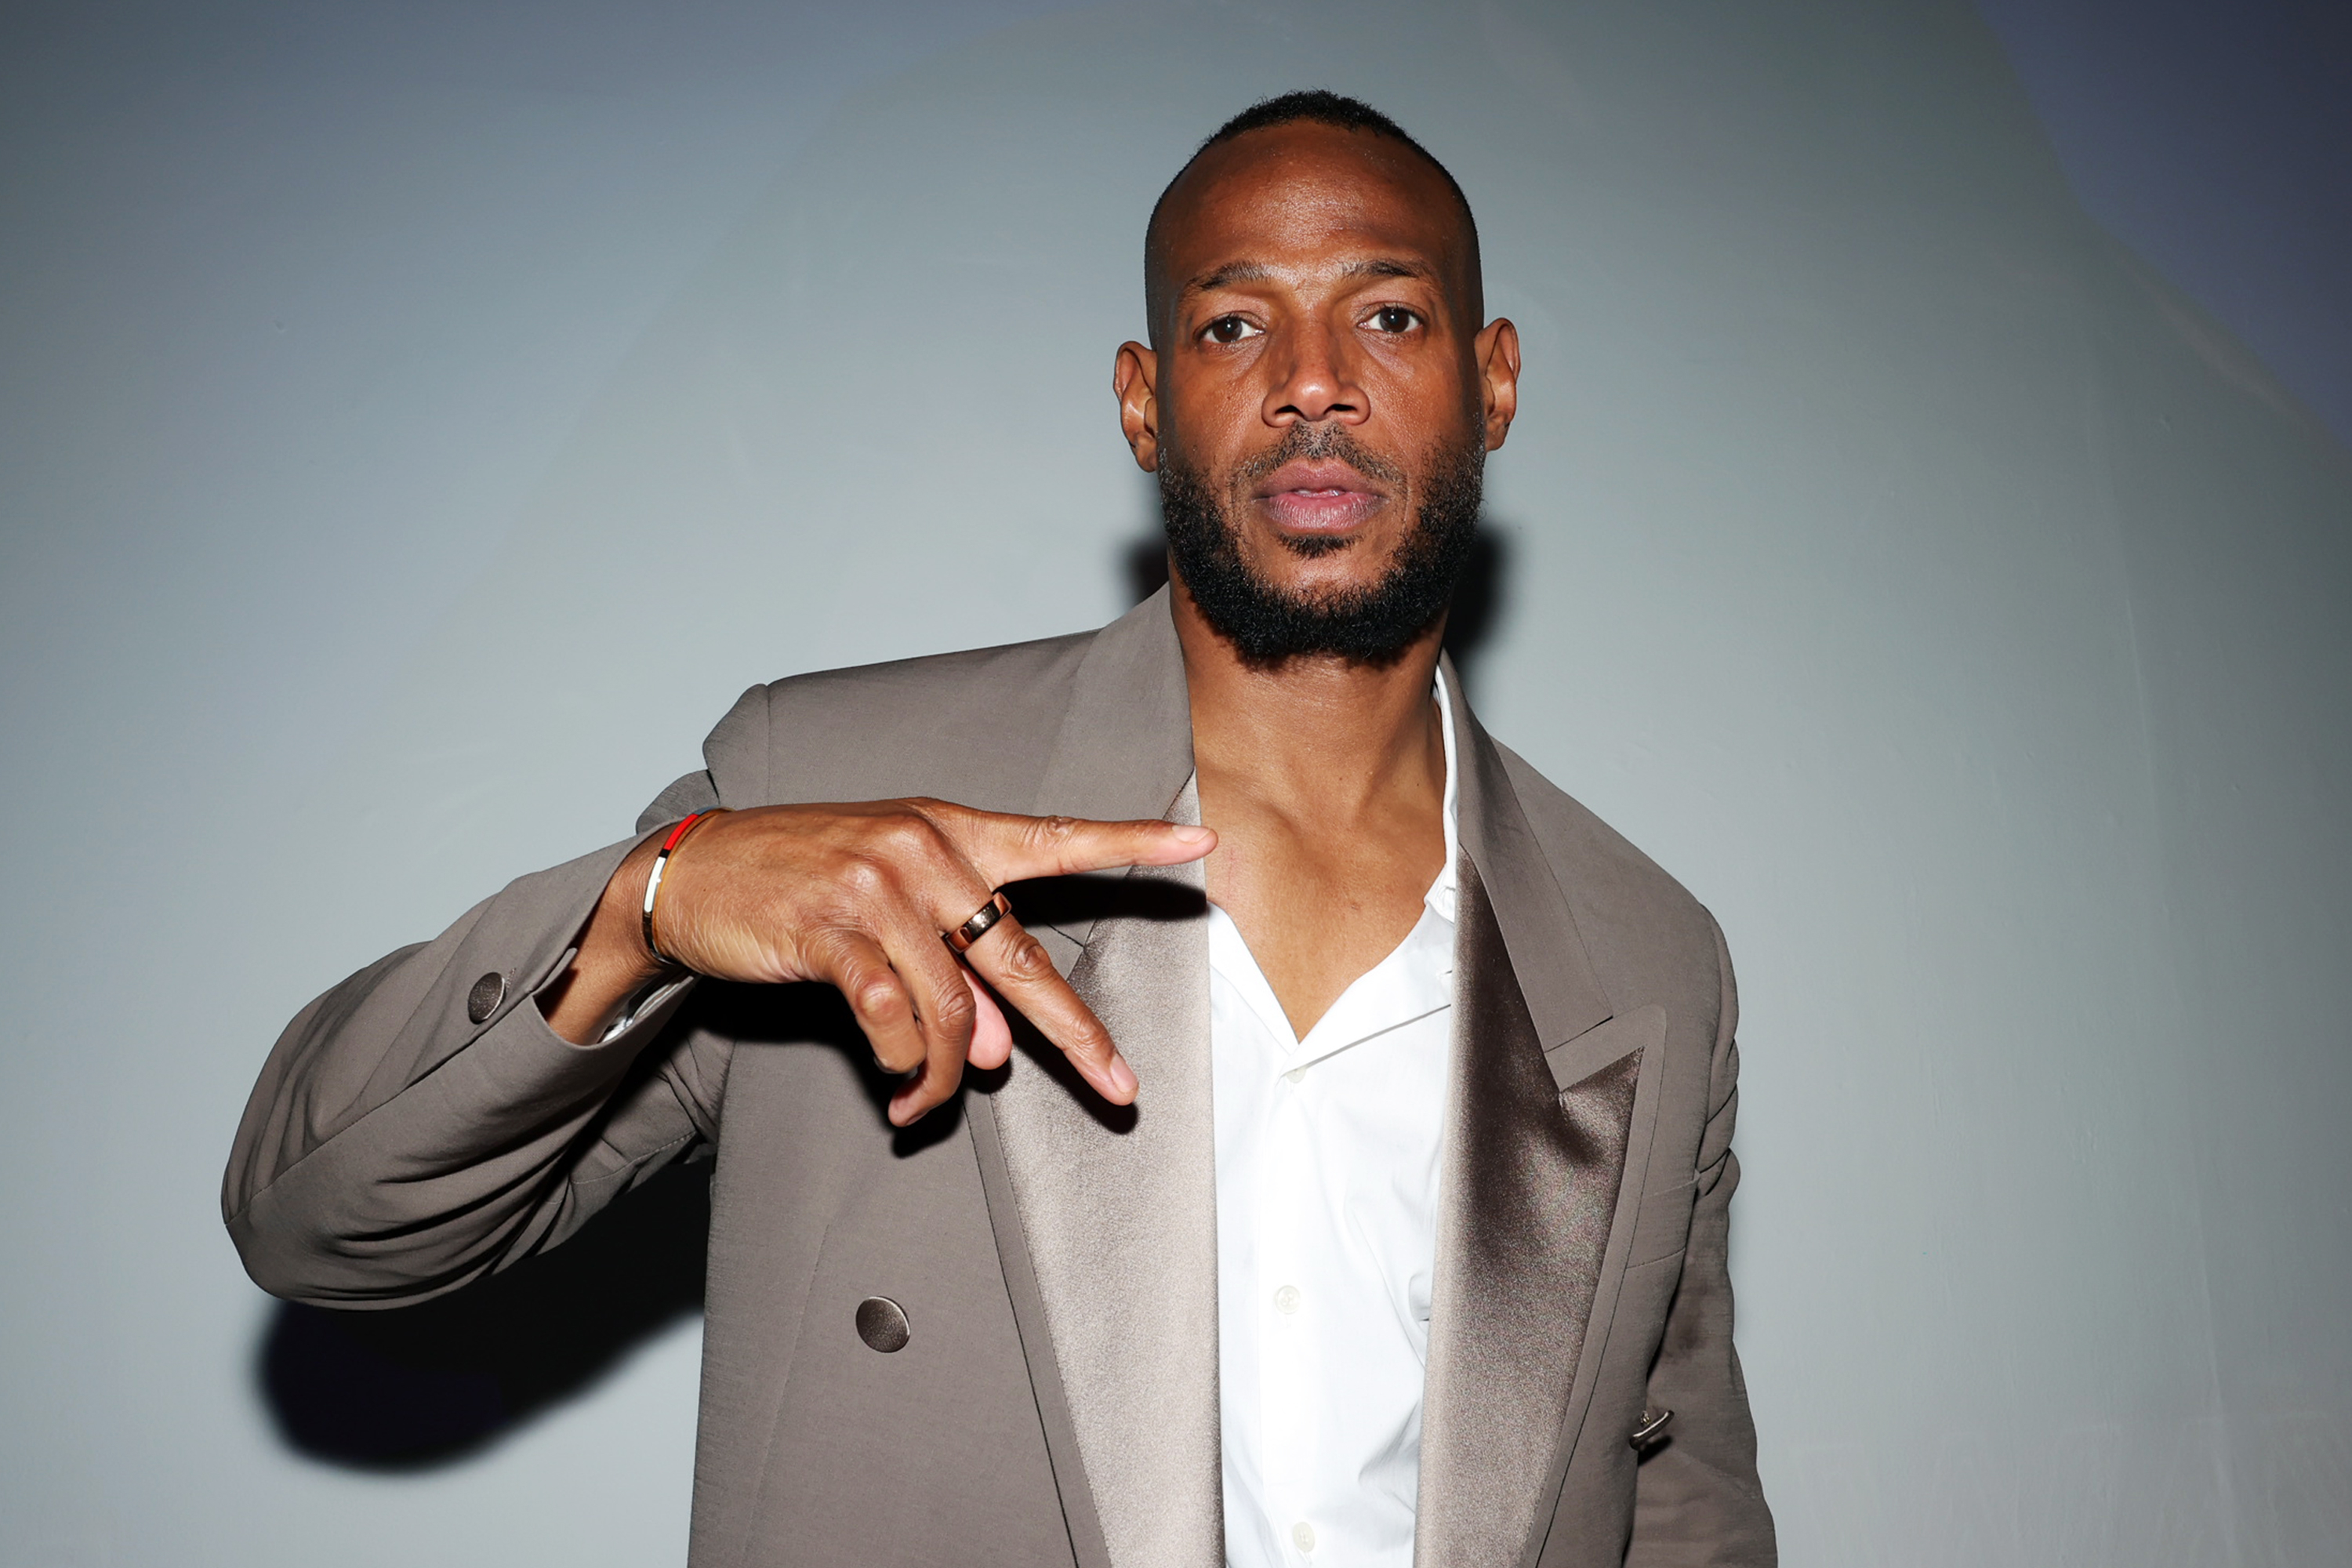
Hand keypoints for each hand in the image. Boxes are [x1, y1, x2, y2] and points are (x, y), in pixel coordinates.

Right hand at [545, 800, 1214, 1123]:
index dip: (1129, 845)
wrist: (692, 873)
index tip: (1198, 847)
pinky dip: (900, 1065)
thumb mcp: (888, 916)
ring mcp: (878, 888)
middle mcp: (924, 852)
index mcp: (950, 833)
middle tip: (1119, 1086)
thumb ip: (951, 973)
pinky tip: (892, 1086)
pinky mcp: (831, 929)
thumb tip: (993, 1050)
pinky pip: (892, 1018)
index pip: (1056, 838)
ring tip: (920, 1103)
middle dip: (1074, 1032)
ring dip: (942, 1075)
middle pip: (1020, 955)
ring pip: (952, 1008)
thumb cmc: (800, 886)